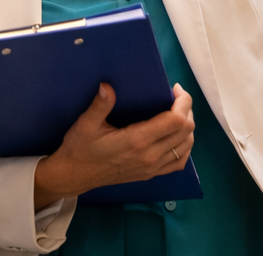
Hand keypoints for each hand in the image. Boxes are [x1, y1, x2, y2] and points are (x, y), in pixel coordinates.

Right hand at [32, 83, 193, 208]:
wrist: (75, 176)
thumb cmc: (80, 149)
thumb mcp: (85, 124)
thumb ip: (99, 105)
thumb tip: (107, 86)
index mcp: (137, 141)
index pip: (175, 121)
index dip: (183, 102)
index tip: (175, 89)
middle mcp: (150, 156)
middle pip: (186, 132)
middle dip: (187, 110)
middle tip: (176, 97)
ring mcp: (152, 168)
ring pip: (186, 147)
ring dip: (187, 127)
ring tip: (177, 112)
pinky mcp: (151, 174)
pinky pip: (180, 162)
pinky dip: (184, 147)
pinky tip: (177, 136)